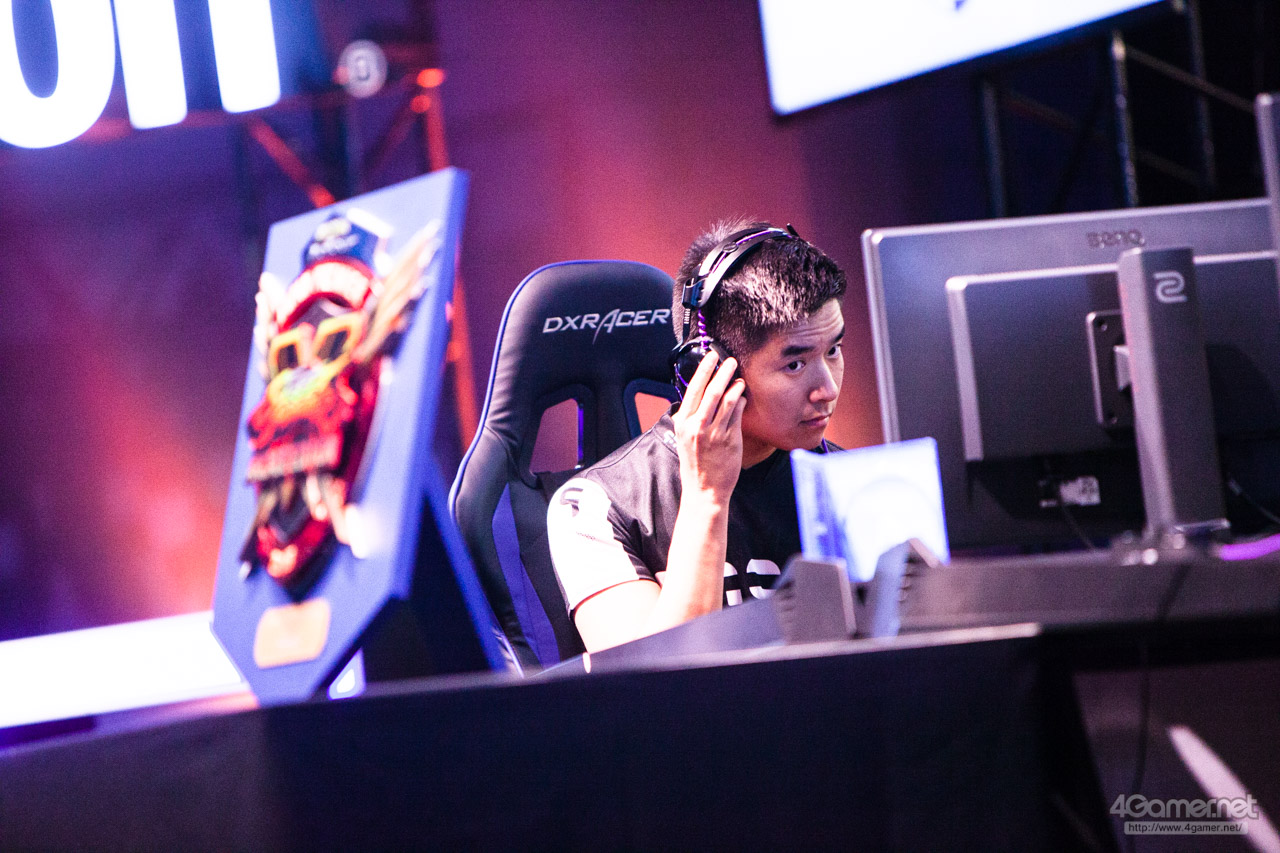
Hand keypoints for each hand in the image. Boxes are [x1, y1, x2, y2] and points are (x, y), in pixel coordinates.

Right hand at [670, 350, 746, 501]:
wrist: (704, 490)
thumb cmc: (695, 463)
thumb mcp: (684, 438)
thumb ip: (690, 417)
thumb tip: (699, 395)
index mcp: (683, 423)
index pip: (693, 389)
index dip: (704, 370)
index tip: (711, 356)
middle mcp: (697, 426)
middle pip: (712, 390)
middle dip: (722, 371)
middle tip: (730, 360)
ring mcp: (715, 433)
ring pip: (727, 400)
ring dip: (735, 384)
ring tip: (739, 377)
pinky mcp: (730, 440)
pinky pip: (738, 413)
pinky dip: (741, 401)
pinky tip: (743, 396)